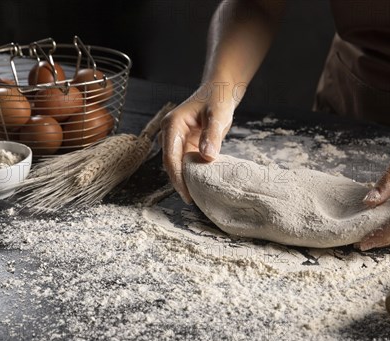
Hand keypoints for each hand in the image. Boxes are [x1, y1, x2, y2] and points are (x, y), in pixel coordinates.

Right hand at [160, 84, 235, 202]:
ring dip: (186, 179)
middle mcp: (170, 133)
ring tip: (198, 197)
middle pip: (171, 164)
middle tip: (193, 201)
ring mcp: (176, 139)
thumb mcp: (218, 116)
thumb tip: (207, 157)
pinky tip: (203, 185)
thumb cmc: (217, 100)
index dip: (177, 178)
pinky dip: (193, 173)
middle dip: (180, 182)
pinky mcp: (185, 144)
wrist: (219, 91)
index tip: (186, 194)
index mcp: (172, 125)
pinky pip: (186, 162)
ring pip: (178, 165)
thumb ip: (212, 136)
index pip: (171, 157)